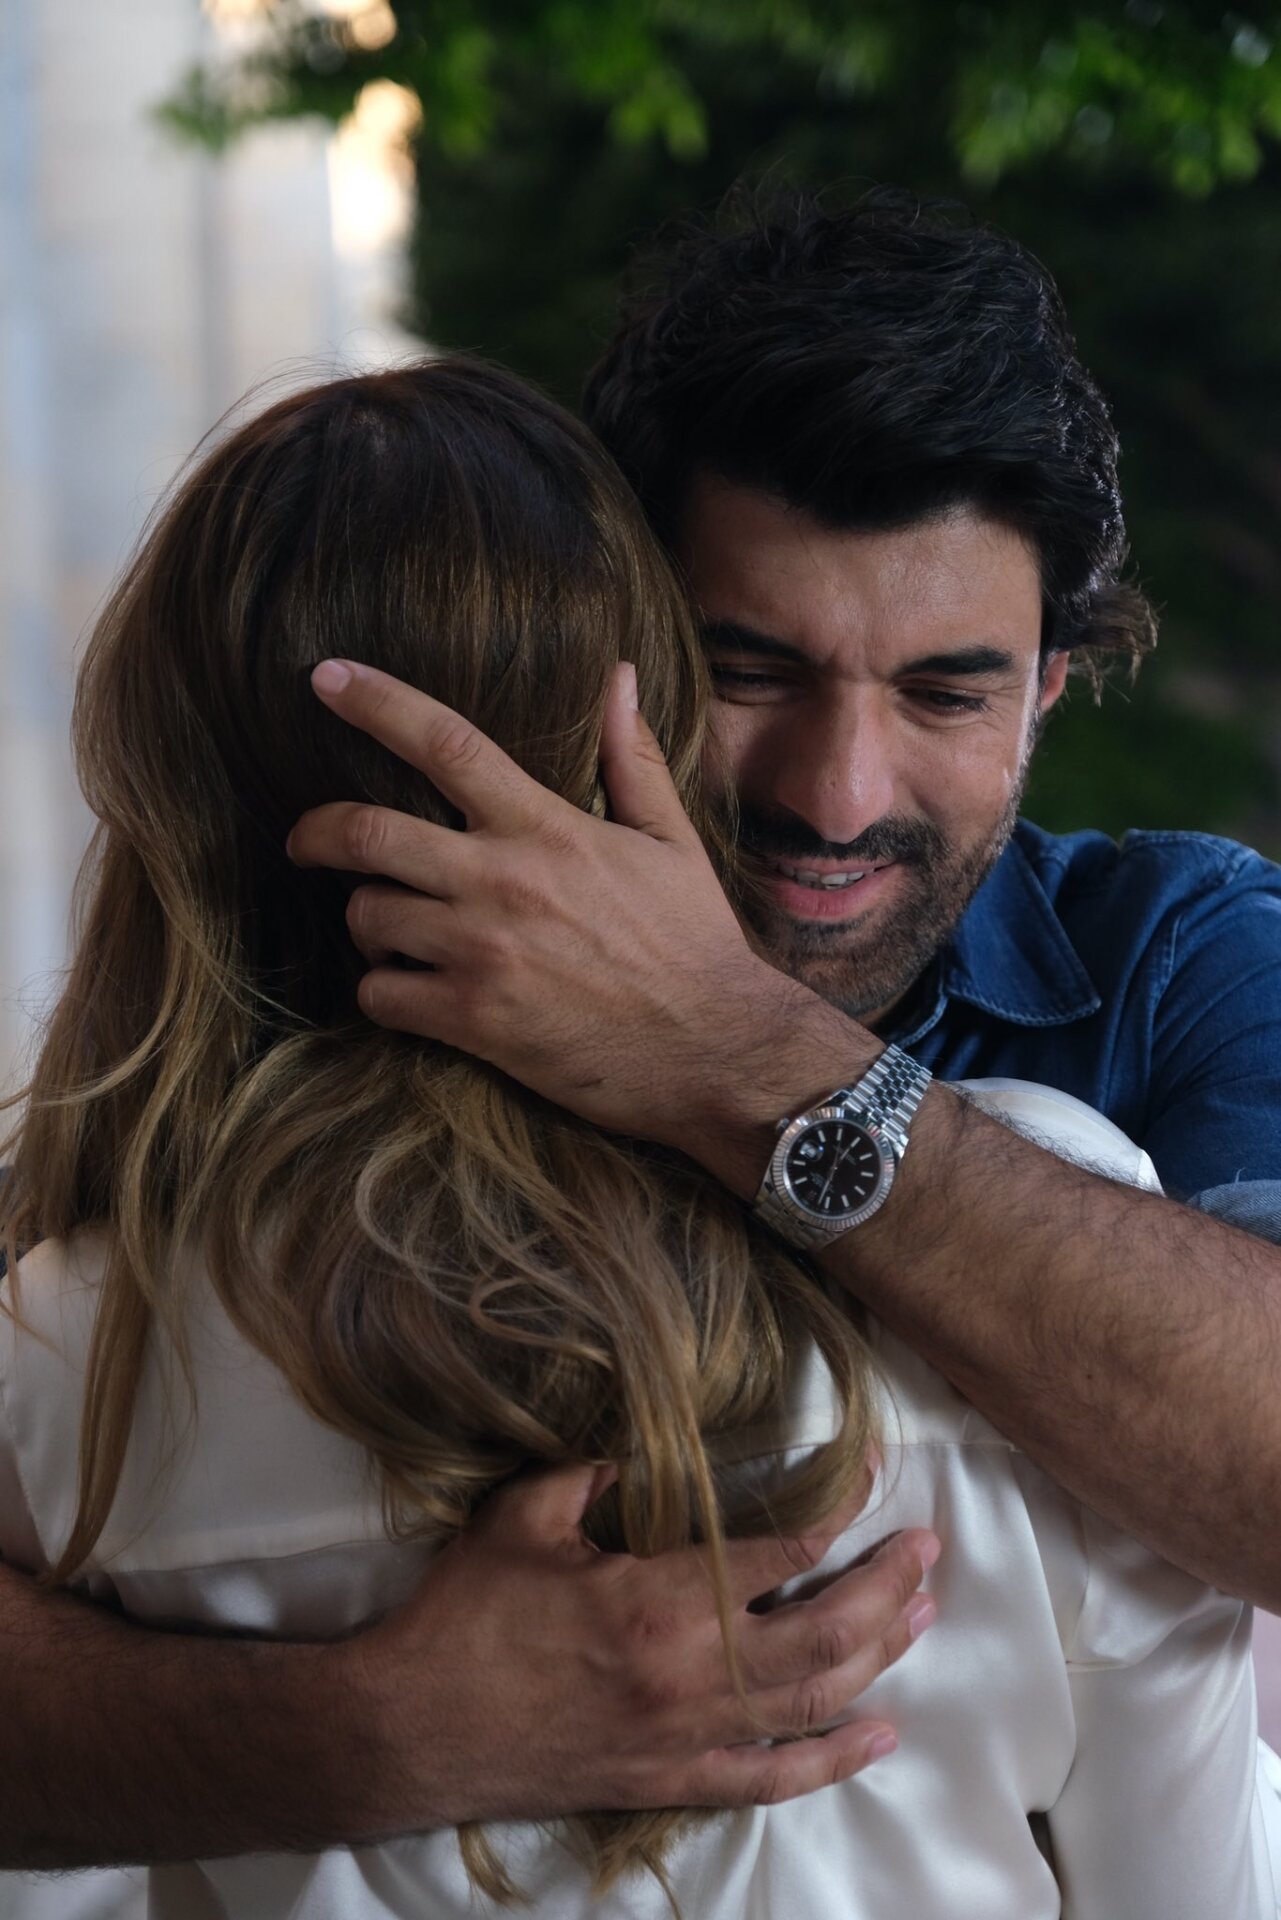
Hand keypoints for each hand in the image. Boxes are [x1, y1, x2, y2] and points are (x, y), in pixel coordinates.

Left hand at [287, 659, 869, 1187]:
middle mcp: (503, 881)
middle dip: (318, 832)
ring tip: (395, 931)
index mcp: (548, 828)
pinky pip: (380, 994)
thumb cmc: (694, 944)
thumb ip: (629, 759)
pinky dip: (383, 990)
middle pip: (369, 834)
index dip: (376, 702)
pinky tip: (411, 991)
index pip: (446, 744)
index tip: (325, 677)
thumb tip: (617, 677)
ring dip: (369, 920)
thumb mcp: (672, 842)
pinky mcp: (472, 1020)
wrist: (715, 1050)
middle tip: (306, 842)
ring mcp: (482, 953)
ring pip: (368, 917)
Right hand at [344, 1459, 938, 1831]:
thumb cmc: (463, 1618)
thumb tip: (639, 1459)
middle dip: (884, 1587)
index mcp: (654, 1599)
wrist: (413, 1729)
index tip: (869, 1485)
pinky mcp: (671, 1781)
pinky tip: (879, 1735)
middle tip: (927, 1550)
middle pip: (820, 1631)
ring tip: (921, 1615)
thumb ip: (590, 1476)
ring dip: (878, 1657)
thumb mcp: (522, 1517)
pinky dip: (833, 1760)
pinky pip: (770, 1779)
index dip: (832, 1517)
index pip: (773, 1554)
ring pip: (812, 1701)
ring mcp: (686, 1736)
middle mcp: (689, 1674)